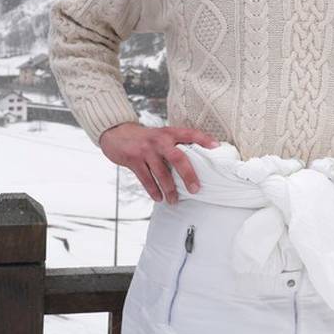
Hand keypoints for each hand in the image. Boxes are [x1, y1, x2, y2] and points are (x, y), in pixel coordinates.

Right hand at [97, 122, 218, 203]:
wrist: (116, 133)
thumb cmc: (144, 138)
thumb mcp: (160, 135)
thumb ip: (174, 145)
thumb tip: (194, 161)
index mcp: (169, 133)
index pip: (190, 133)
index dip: (203, 139)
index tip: (216, 147)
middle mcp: (159, 140)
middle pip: (178, 158)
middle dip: (188, 175)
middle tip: (196, 189)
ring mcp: (145, 150)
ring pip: (161, 173)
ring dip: (169, 189)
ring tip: (174, 200)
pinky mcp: (133, 159)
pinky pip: (146, 179)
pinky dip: (153, 190)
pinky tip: (159, 198)